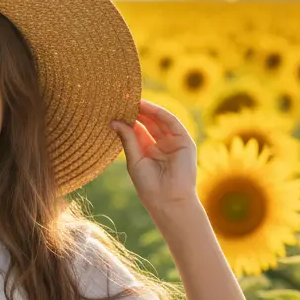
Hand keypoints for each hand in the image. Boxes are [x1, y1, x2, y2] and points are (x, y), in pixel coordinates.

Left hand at [110, 99, 197, 214]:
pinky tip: (147, 106)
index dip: (128, 119)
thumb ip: (128, 139)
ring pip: (159, 121)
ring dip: (147, 109)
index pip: (138, 130)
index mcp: (148, 151)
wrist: (168, 201)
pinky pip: (172, 122)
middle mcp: (161, 145)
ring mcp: (174, 142)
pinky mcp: (185, 141)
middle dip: (137, 111)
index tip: (115, 107)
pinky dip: (160, 113)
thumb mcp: (134, 160)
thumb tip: (114, 121)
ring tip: (132, 99)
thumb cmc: (149, 186)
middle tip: (123, 99)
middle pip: (149, 123)